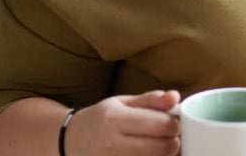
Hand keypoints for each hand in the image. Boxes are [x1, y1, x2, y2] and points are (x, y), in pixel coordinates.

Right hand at [65, 90, 181, 155]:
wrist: (70, 140)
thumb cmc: (101, 118)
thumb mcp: (123, 103)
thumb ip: (151, 100)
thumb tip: (175, 97)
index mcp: (113, 118)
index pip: (162, 124)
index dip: (174, 124)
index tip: (171, 121)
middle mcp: (109, 143)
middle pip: (162, 148)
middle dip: (173, 141)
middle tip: (168, 136)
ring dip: (164, 155)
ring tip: (157, 145)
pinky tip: (146, 154)